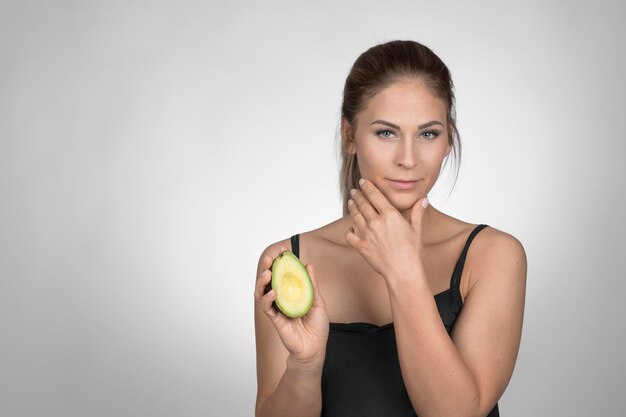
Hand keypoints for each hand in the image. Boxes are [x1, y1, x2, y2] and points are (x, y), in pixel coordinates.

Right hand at [254, 246, 328, 368]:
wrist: (315, 348)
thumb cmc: (317, 326)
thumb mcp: (318, 301)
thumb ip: (311, 284)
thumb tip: (308, 264)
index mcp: (292, 294)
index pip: (283, 275)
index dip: (280, 264)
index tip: (281, 251)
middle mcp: (282, 300)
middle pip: (270, 281)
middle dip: (268, 268)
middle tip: (269, 258)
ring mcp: (277, 309)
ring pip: (263, 293)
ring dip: (263, 282)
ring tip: (267, 272)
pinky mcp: (275, 320)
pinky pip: (267, 308)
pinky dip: (268, 299)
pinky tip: (272, 293)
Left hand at [345, 179, 428, 280]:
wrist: (403, 271)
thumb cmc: (412, 251)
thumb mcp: (417, 229)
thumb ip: (417, 212)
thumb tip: (423, 200)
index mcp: (390, 215)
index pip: (375, 195)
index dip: (367, 187)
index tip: (363, 181)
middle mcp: (376, 222)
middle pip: (363, 204)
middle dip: (358, 195)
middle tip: (355, 190)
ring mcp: (367, 234)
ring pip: (355, 216)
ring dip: (352, 207)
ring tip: (351, 202)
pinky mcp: (361, 246)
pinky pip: (350, 236)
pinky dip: (348, 231)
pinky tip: (350, 229)